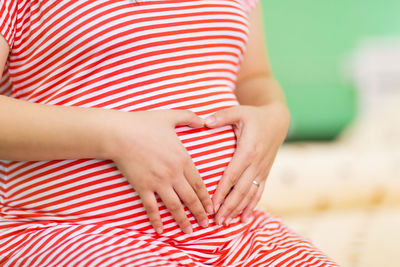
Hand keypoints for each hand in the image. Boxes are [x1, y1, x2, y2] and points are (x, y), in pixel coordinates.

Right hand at [105, 109, 212, 233]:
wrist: (120, 133)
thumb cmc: (145, 123)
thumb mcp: (171, 116)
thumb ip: (190, 117)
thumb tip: (204, 120)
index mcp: (183, 159)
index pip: (199, 183)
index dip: (206, 198)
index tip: (211, 208)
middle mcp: (174, 174)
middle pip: (190, 198)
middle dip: (200, 213)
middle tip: (206, 224)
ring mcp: (158, 182)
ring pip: (175, 206)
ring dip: (183, 221)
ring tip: (189, 232)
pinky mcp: (143, 187)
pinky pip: (152, 208)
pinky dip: (156, 220)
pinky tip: (160, 230)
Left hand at [204, 102, 289, 224]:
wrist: (278, 121)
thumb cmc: (255, 116)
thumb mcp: (239, 112)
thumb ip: (222, 116)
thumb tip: (204, 122)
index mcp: (248, 151)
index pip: (232, 175)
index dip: (222, 191)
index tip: (212, 204)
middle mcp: (256, 164)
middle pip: (241, 190)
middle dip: (229, 207)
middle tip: (216, 221)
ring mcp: (262, 170)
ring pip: (250, 194)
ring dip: (238, 210)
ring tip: (226, 222)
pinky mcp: (265, 173)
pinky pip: (259, 192)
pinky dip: (251, 206)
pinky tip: (244, 218)